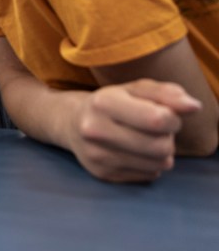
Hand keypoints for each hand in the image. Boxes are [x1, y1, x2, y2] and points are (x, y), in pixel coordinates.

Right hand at [68, 79, 201, 182]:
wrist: (70, 122)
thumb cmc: (111, 102)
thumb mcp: (135, 89)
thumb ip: (166, 94)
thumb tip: (193, 107)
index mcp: (103, 102)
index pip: (157, 119)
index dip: (173, 118)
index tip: (166, 114)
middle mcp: (95, 130)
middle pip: (161, 146)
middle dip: (168, 137)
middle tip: (156, 129)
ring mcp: (97, 155)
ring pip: (159, 164)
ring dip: (161, 153)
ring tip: (147, 141)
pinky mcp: (102, 174)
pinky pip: (148, 175)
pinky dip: (150, 164)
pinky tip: (136, 152)